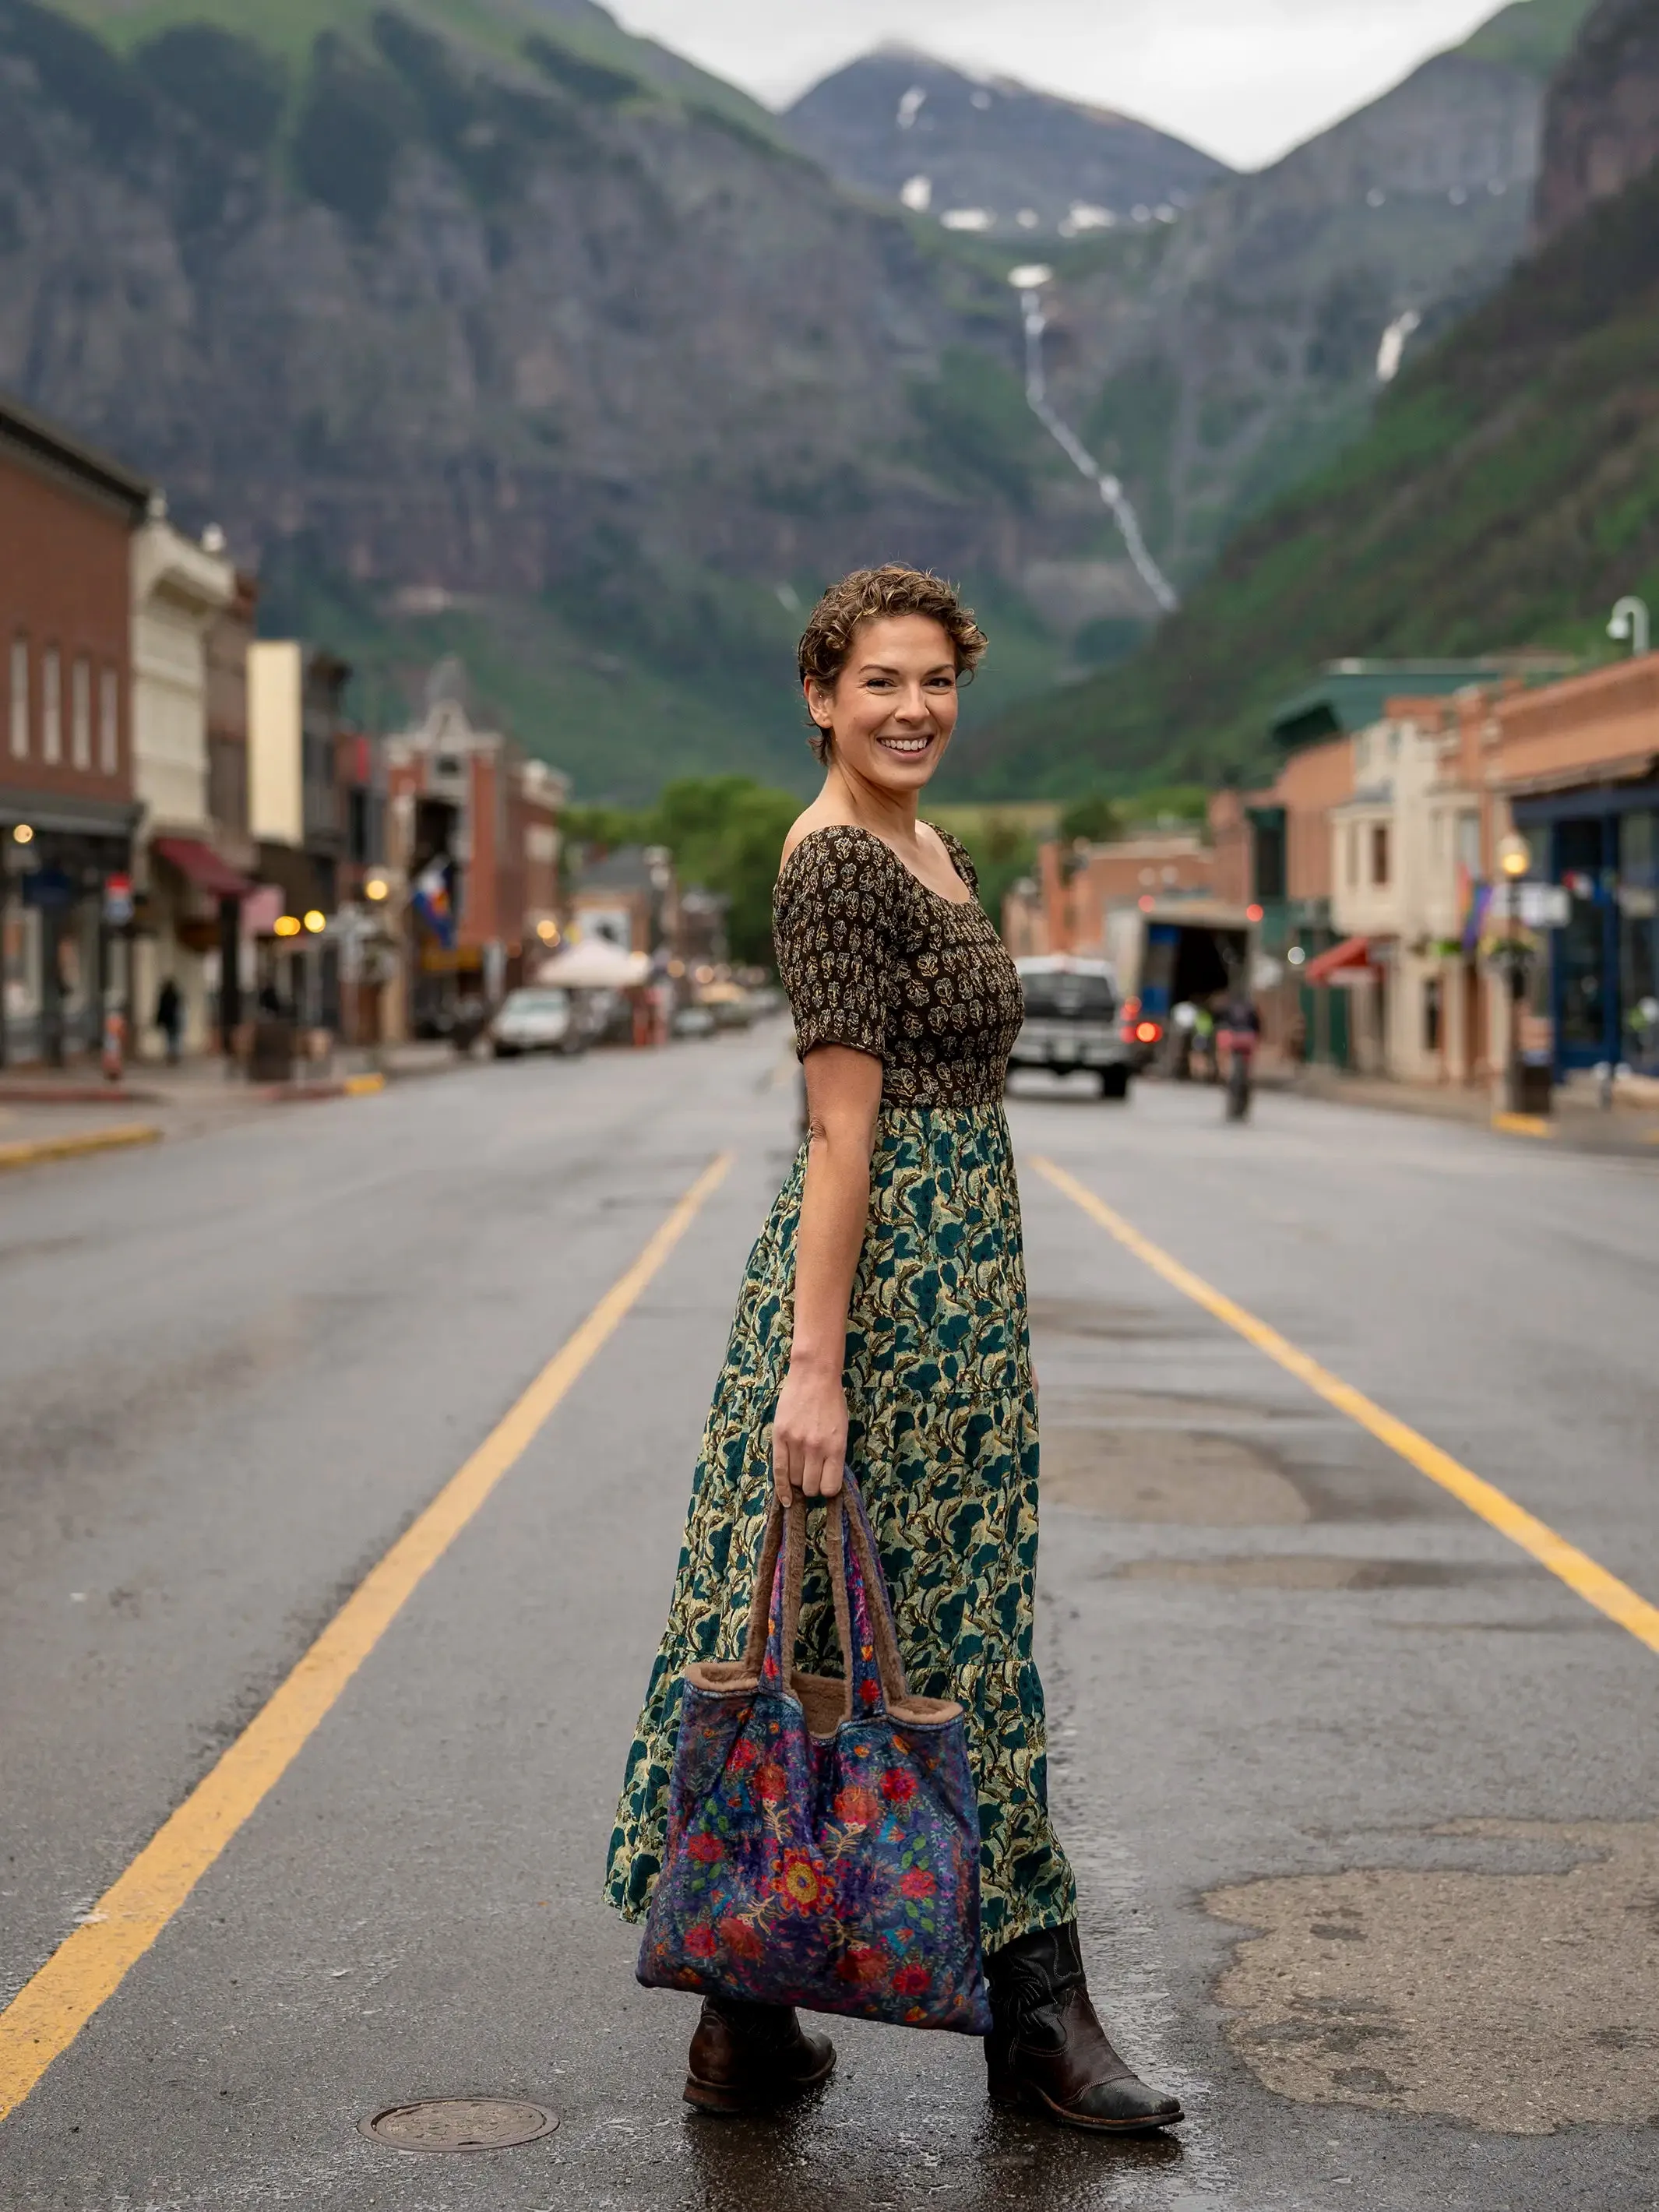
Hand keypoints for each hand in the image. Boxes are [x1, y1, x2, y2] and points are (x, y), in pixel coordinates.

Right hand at [771, 1360, 846, 1501]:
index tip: (826, 1485)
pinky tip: (786, 1499)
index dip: (828, 1490)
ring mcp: (796, 1443)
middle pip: (810, 1486)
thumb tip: (826, 1481)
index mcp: (836, 1447)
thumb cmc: (832, 1401)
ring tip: (800, 1471)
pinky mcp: (780, 1437)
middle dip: (812, 1487)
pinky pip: (778, 1470)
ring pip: (794, 1480)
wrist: (814, 1376)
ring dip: (798, 1482)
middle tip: (812, 1477)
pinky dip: (782, 1489)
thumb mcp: (842, 1430)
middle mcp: (816, 1448)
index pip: (830, 1487)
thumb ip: (835, 1455)